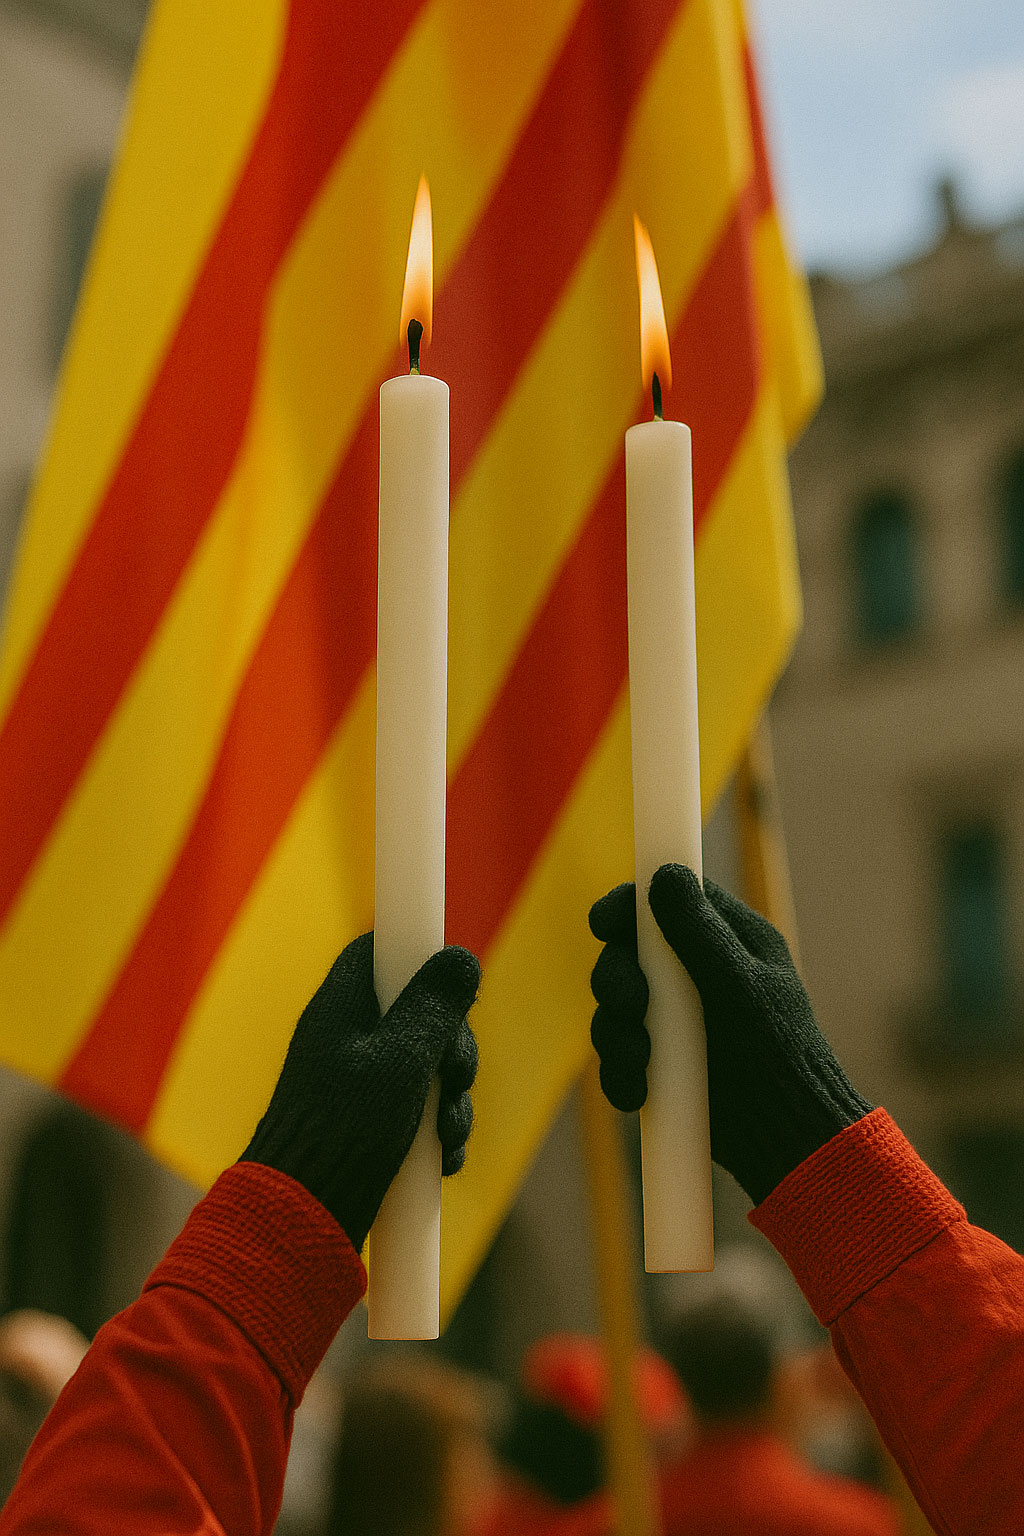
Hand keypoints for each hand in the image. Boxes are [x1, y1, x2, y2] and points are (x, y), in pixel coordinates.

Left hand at [241, 932, 479, 1249]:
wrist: (299, 1217)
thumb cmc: (344, 1129)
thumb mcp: (401, 1057)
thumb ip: (434, 1005)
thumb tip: (460, 956)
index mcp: (342, 1005)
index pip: (382, 952)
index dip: (423, 963)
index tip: (453, 993)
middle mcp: (349, 1037)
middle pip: (421, 1014)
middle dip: (454, 1049)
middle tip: (458, 1077)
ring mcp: (358, 1083)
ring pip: (428, 1069)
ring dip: (452, 1101)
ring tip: (448, 1137)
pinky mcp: (370, 1126)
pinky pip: (420, 1112)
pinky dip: (438, 1132)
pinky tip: (444, 1161)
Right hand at [589, 865, 870, 1204]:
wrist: (789, 1139)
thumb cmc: (781, 1054)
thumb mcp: (741, 986)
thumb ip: (700, 933)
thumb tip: (664, 873)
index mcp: (725, 940)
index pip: (664, 903)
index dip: (627, 906)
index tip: (605, 922)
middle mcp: (693, 975)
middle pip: (626, 955)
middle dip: (617, 978)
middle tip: (630, 1003)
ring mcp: (674, 1022)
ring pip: (613, 1008)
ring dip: (615, 1033)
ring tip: (640, 1060)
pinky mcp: (658, 1065)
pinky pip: (616, 1058)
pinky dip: (619, 1074)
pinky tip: (638, 1093)